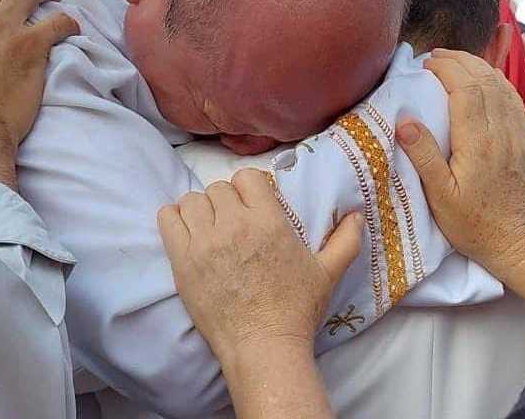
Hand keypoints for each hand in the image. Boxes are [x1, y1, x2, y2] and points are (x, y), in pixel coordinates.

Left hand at [158, 169, 362, 358]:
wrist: (263, 345)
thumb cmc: (297, 309)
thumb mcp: (328, 272)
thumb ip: (346, 240)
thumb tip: (357, 215)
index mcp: (269, 221)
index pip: (246, 178)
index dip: (249, 189)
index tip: (252, 207)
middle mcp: (234, 225)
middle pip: (217, 189)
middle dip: (226, 202)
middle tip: (233, 225)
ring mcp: (204, 242)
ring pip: (192, 201)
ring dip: (200, 211)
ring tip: (209, 230)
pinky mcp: (182, 261)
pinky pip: (167, 219)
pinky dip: (174, 219)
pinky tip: (187, 233)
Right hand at [397, 49, 524, 325]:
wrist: (516, 242)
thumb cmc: (472, 224)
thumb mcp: (439, 196)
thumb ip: (424, 156)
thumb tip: (405, 120)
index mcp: (478, 142)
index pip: (465, 89)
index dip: (446, 69)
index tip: (426, 63)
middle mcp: (502, 132)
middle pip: (485, 81)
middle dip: (462, 61)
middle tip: (437, 55)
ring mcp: (517, 136)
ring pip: (503, 88)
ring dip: (481, 68)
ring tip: (459, 61)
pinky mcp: (524, 143)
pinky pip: (515, 102)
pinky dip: (499, 84)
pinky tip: (490, 82)